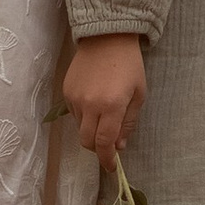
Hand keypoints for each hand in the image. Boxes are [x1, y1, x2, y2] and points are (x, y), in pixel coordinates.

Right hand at [63, 33, 146, 160]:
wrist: (106, 36)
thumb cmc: (129, 65)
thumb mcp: (138, 94)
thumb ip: (128, 122)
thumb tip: (118, 146)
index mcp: (111, 106)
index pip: (104, 143)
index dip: (107, 159)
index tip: (111, 167)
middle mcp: (89, 104)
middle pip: (87, 141)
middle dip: (97, 148)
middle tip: (108, 144)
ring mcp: (75, 98)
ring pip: (79, 128)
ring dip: (91, 130)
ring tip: (103, 115)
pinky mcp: (66, 91)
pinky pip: (73, 114)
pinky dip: (83, 116)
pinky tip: (94, 102)